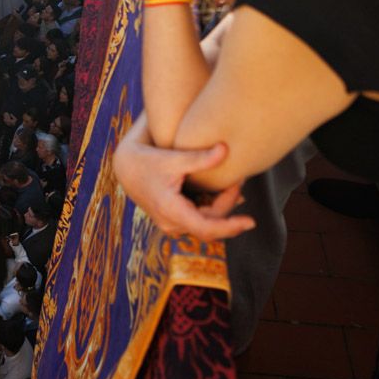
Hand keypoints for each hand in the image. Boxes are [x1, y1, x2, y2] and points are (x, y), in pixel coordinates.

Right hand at [111, 120, 254, 240]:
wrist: (126, 166)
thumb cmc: (148, 160)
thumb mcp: (173, 158)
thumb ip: (200, 158)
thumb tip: (226, 149)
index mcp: (171, 211)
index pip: (207, 228)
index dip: (231, 227)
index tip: (251, 222)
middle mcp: (171, 224)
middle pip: (211, 223)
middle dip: (229, 204)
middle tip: (240, 179)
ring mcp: (171, 224)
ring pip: (206, 223)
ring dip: (223, 207)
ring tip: (236, 184)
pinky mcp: (173, 220)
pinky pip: (199, 220)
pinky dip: (213, 208)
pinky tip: (225, 192)